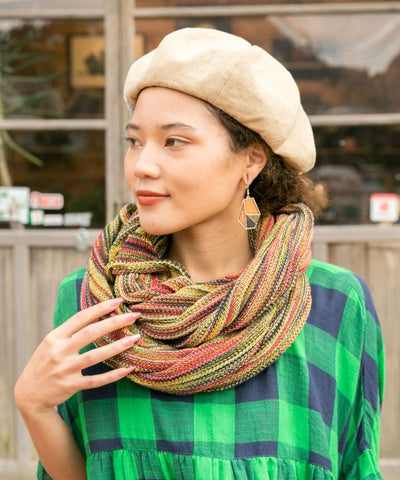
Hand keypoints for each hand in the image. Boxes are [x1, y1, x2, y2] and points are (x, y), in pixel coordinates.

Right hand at [15, 298, 139, 414]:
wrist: (29, 394)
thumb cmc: (45, 362)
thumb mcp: (51, 343)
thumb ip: (70, 331)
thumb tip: (97, 313)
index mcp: (55, 337)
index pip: (81, 317)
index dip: (101, 308)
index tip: (119, 301)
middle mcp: (59, 351)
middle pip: (90, 333)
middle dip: (114, 323)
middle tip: (133, 316)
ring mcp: (64, 370)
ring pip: (95, 356)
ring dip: (117, 347)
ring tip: (134, 339)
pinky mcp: (70, 386)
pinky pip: (96, 380)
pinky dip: (112, 375)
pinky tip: (127, 369)